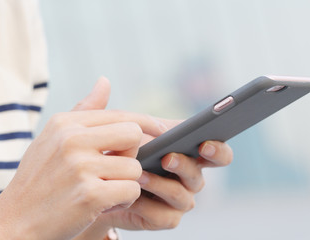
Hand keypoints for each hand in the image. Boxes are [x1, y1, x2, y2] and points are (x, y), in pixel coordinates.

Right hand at [0, 82, 167, 239]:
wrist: (13, 223)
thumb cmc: (37, 180)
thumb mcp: (52, 139)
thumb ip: (84, 111)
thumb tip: (105, 80)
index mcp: (65, 123)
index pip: (120, 115)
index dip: (145, 123)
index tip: (162, 130)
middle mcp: (71, 140)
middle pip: (133, 134)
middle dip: (132, 154)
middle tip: (117, 169)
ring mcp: (80, 167)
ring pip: (134, 168)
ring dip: (126, 183)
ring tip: (104, 191)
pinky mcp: (90, 195)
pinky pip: (131, 191)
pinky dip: (123, 201)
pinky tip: (104, 205)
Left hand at [72, 77, 232, 238]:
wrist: (92, 194)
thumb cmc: (108, 159)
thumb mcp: (105, 134)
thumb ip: (106, 112)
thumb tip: (103, 81)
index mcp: (182, 151)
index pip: (212, 149)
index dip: (217, 145)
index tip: (205, 138)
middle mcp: (185, 176)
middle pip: (201, 172)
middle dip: (188, 165)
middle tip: (168, 157)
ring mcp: (176, 199)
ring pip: (184, 195)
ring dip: (163, 183)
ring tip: (140, 174)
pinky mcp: (164, 218)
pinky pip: (166, 215)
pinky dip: (150, 205)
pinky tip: (133, 198)